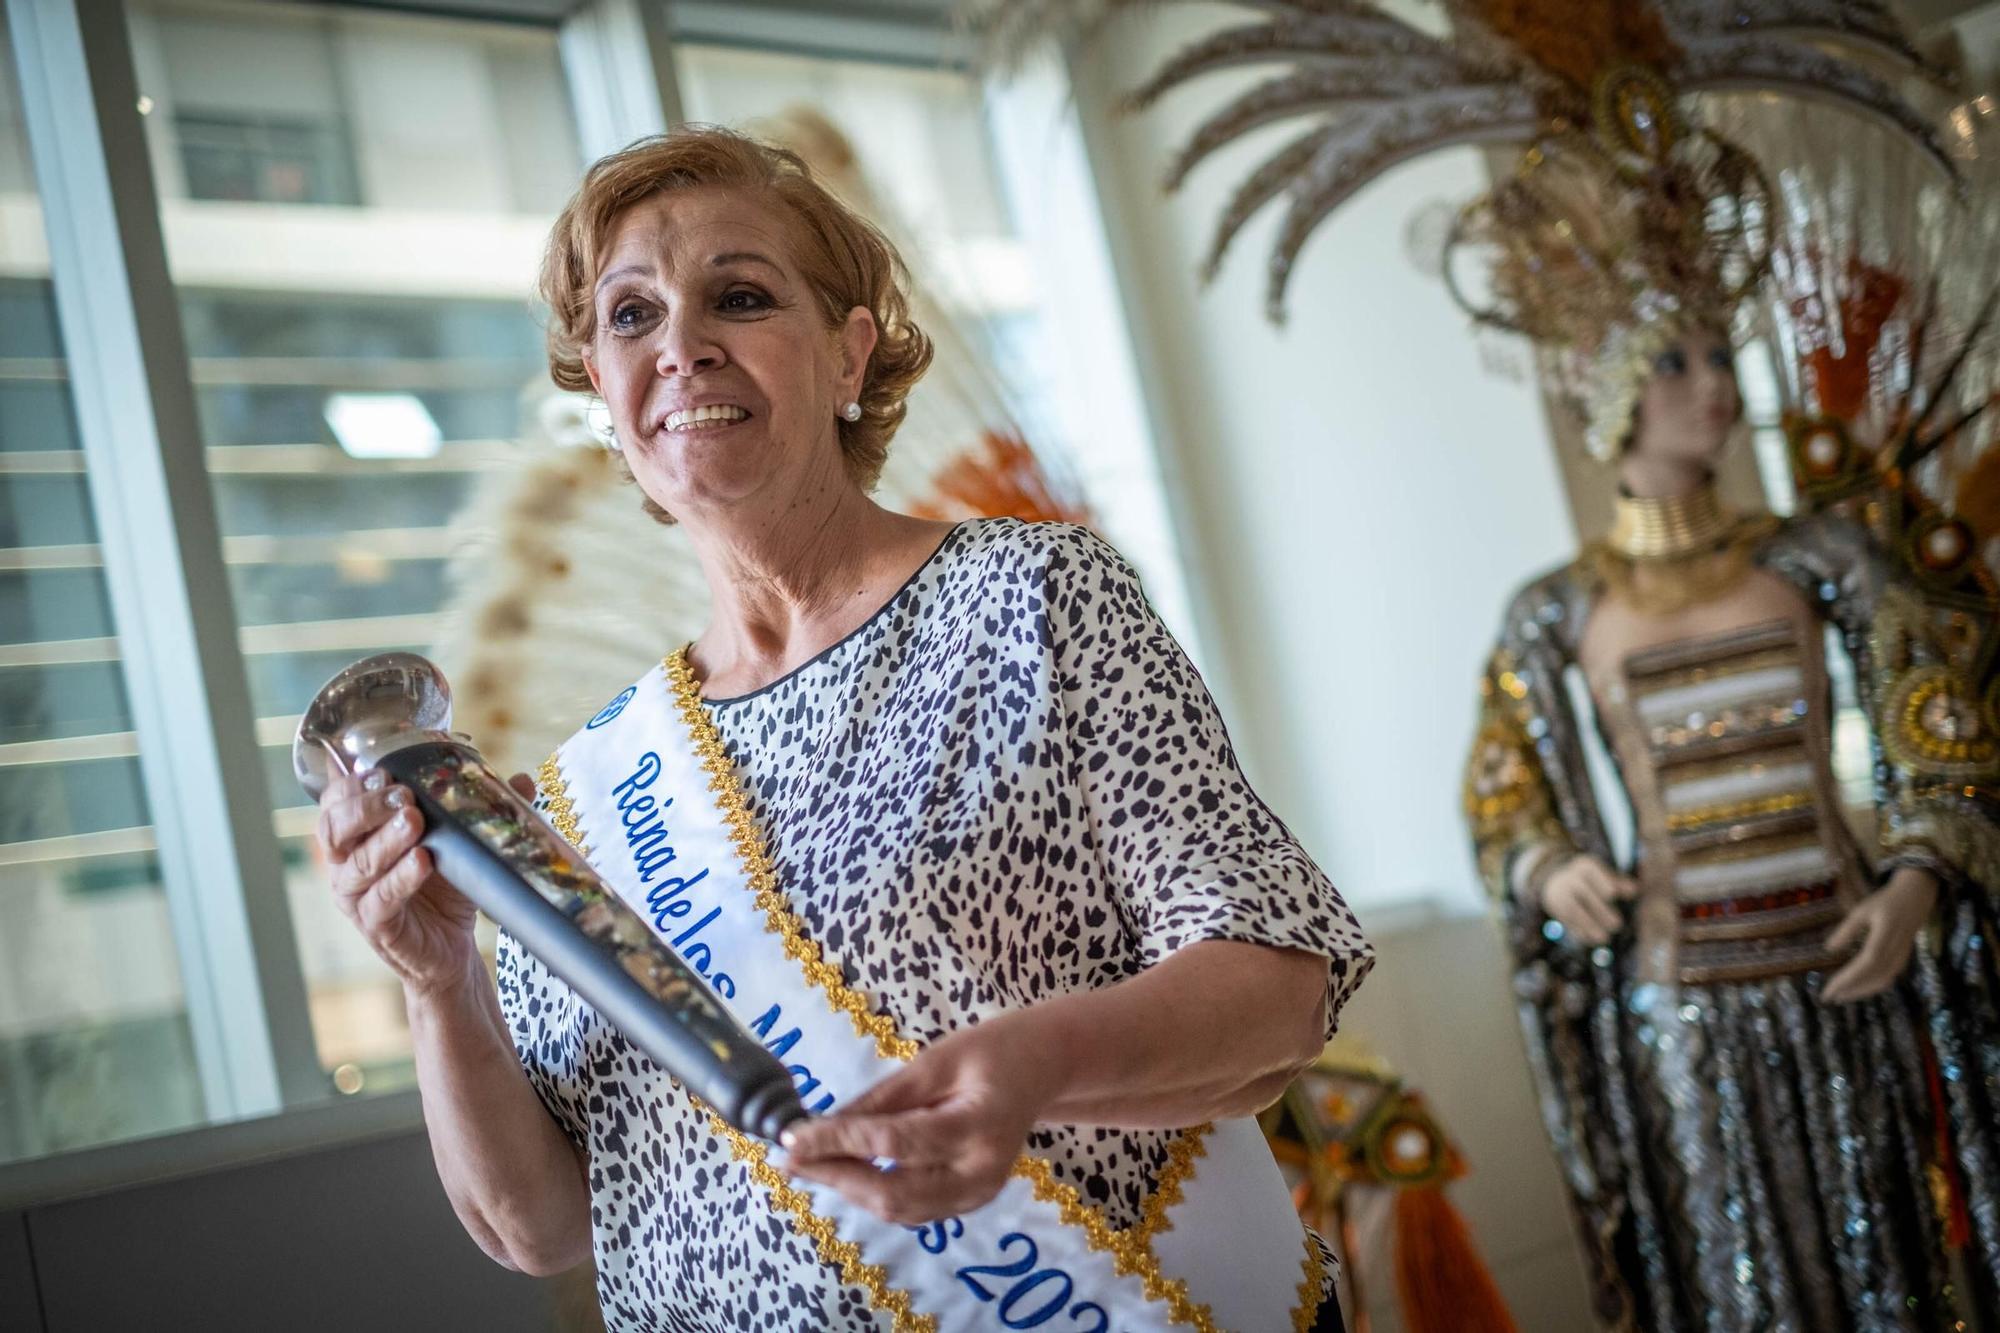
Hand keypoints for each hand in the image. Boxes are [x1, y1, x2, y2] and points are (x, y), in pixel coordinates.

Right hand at [316, 769, 535, 993]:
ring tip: (414, 819)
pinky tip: (421, 860)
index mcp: (356, 836)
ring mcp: (356, 897)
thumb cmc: (444, 887)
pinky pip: (380, 900)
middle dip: (366, 806)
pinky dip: (400, 878)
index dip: (351, 783)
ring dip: (385, 838)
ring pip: (357, 864)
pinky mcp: (376, 925)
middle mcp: (345, 864)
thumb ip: (481, 809)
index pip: (334, 801)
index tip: (385, 771)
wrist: (451, 947)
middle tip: (403, 795)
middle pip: (333, 827)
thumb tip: (522, 780)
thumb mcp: (459, 843)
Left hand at [779, 1012, 1063, 1225]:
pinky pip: (913, 1208)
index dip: (839, 1143)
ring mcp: (979, 1195)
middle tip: (790, 1159)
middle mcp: (982, 1174)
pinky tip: (846, 1170)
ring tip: (809, 1163)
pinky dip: (874, 1193)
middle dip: (836, 1176)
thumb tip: (823, 1126)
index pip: (896, 1144)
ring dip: (850, 1189)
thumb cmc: (992, 1051)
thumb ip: (883, 1098)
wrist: (1043, 1068)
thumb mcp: (935, 1060)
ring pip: (900, 1209)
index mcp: (979, 1128)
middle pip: (894, 1192)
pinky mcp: (970, 1202)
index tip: (792, 1138)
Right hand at [1540, 855, 1636, 946]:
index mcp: (1584, 867)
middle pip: (1584, 892)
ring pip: (1573, 909)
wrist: (1558, 881)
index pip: (1591, 871)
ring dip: (1589, 925)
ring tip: (1605, 938)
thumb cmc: (1591, 880)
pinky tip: (1592, 940)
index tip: (1612, 894)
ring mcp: (1560, 894)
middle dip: (1600, 910)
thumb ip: (1619, 883)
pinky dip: (1579, 931)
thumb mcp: (1603, 876)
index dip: (1602, 882)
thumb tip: (1635, 890)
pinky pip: (1567, 920)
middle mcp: (1570, 878)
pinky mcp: (1556, 909)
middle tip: (1617, 924)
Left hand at [1822, 869, 1937, 1003]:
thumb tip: (1829, 949)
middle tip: (1829, 997)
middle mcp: (1896, 949)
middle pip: (1874, 977)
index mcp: (1885, 935)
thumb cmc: (1885, 902)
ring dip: (1861, 991)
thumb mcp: (1862, 910)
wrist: (1916, 898)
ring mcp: (1902, 956)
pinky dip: (1872, 986)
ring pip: (1882, 981)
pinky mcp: (1903, 958)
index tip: (1830, 988)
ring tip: (1840, 995)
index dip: (1849, 979)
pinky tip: (1858, 987)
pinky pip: (1888, 977)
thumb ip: (1846, 930)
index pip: (1866, 963)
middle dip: (1851, 989)